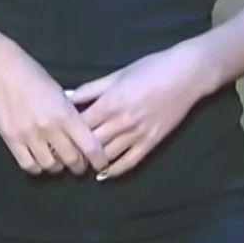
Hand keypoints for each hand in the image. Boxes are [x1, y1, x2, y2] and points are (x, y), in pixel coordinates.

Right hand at [0, 39, 108, 176]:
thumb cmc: (33, 76)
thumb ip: (71, 116)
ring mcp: (29, 135)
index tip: (100, 164)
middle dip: (78, 165)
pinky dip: (37, 167)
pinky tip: (39, 160)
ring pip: (50, 166)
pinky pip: (28, 165)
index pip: (90, 145)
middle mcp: (49, 127)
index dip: (98, 159)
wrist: (1, 69)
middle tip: (78, 164)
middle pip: (71, 160)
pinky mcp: (11, 140)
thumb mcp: (60, 93)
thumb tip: (83, 137)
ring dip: (57, 166)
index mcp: (66, 113)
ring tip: (57, 160)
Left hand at [67, 43, 216, 180]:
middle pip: (90, 143)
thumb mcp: (117, 74)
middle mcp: (121, 122)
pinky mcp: (151, 143)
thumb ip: (91, 89)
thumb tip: (65, 96)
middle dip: (76, 150)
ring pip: (107, 156)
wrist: (186, 74)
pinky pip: (129, 162)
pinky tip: (103, 174)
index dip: (66, 132)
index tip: (57, 135)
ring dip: (92, 162)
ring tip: (80, 164)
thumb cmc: (150, 68)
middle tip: (64, 154)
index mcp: (110, 102)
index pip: (80, 125)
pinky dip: (114, 171)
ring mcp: (137, 134)